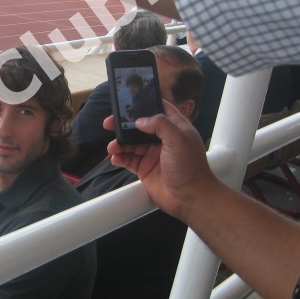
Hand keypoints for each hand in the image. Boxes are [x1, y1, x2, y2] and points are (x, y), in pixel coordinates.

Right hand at [104, 101, 217, 222]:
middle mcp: (163, 139)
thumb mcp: (178, 139)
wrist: (190, 198)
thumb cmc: (190, 168)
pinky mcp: (144, 168)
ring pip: (130, 143)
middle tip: (109, 123)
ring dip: (119, 143)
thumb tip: (140, 120)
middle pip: (139, 127)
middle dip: (123, 125)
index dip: (145, 103)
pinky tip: (115, 158)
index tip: (129, 100)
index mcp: (175, 128)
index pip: (159, 109)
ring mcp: (152, 154)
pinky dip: (120, 158)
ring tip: (112, 147)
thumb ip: (160, 124)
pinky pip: (128, 159)